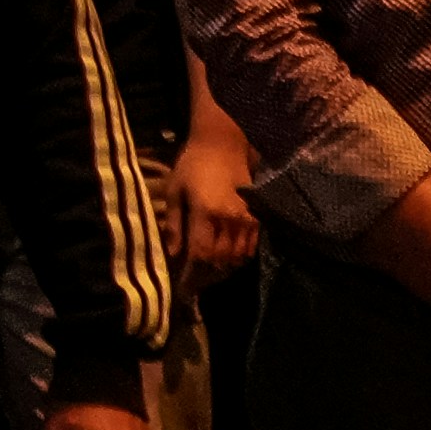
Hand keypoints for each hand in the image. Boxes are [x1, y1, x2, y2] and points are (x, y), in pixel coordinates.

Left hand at [161, 148, 258, 283]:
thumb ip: (174, 224)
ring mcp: (246, 218)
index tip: (183, 284)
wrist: (223, 145)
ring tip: (208, 269)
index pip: (201, 252)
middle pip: (220, 258)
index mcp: (206, 211)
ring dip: (222, 266)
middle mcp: (229, 218)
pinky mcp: (257, 217)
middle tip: (195, 278)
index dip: (193, 272)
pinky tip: (225, 256)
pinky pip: (250, 247)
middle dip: (206, 272)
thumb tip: (174, 254)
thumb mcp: (175, 190)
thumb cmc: (192, 165)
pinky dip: (238, 256)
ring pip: (237, 256)